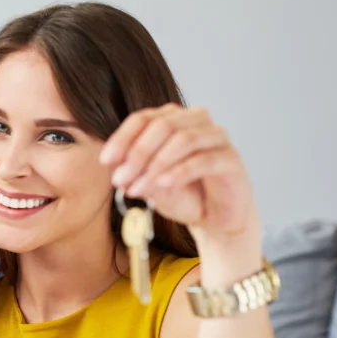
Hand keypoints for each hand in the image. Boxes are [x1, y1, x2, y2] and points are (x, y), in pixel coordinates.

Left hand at [100, 104, 256, 242]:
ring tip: (137, 188)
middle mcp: (196, 120)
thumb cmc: (182, 195)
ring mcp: (217, 137)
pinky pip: (203, 159)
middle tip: (119, 180)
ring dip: (155, 165)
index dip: (122, 138)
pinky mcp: (231, 158)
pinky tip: (163, 185)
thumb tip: (114, 164)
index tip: (105, 161)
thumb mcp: (149, 184)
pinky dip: (179, 172)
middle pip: (162, 125)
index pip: (143, 118)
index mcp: (173, 119)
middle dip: (137, 154)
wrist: (214, 219)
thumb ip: (134, 171)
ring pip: (183, 139)